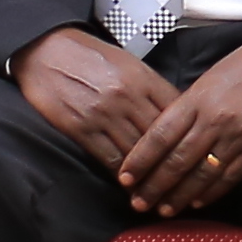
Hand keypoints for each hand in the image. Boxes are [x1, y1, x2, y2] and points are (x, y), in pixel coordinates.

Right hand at [10, 27, 175, 177]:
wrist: (47, 50)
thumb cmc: (89, 56)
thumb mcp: (128, 63)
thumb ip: (151, 87)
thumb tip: (174, 112)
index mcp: (143, 78)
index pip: (176, 112)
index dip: (187, 134)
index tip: (194, 151)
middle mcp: (128, 96)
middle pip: (160, 137)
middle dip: (172, 161)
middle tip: (183, 181)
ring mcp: (105, 114)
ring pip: (137, 152)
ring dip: (149, 175)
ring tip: (159, 191)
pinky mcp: (82, 128)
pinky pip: (110, 158)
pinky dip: (123, 175)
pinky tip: (130, 184)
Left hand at [115, 35, 241, 215]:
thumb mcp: (208, 78)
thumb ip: (186, 106)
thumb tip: (163, 135)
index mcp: (197, 99)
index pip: (160, 136)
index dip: (140, 160)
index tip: (126, 177)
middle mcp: (214, 121)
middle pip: (177, 161)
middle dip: (154, 186)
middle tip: (138, 202)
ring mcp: (237, 137)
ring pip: (201, 175)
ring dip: (180, 196)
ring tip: (164, 209)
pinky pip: (229, 176)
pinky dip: (211, 192)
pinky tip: (197, 201)